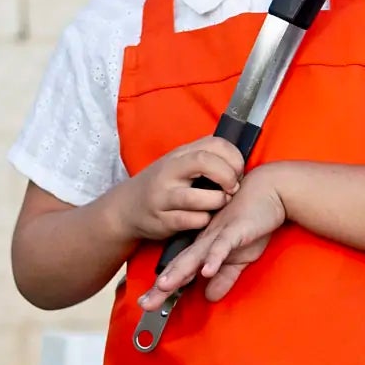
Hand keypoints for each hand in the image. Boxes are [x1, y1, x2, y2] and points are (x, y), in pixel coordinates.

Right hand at [114, 135, 245, 243]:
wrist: (126, 208)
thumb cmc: (163, 184)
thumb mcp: (179, 164)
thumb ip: (204, 158)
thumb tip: (238, 160)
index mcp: (180, 154)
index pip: (214, 144)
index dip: (234, 157)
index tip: (239, 171)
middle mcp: (170, 171)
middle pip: (205, 162)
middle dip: (228, 176)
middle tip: (233, 188)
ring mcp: (164, 196)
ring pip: (199, 197)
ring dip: (218, 201)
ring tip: (221, 203)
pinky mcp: (162, 220)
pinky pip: (191, 220)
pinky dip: (204, 220)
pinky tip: (205, 218)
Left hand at [139, 170, 286, 307]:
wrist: (270, 189)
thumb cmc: (253, 222)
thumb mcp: (240, 257)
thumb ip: (224, 277)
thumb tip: (210, 296)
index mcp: (204, 247)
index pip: (181, 271)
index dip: (164, 288)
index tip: (146, 303)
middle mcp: (205, 241)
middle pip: (180, 265)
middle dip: (162, 286)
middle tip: (145, 303)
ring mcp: (219, 234)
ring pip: (196, 255)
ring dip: (181, 271)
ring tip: (164, 286)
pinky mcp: (236, 229)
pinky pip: (223, 245)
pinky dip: (215, 257)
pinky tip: (207, 271)